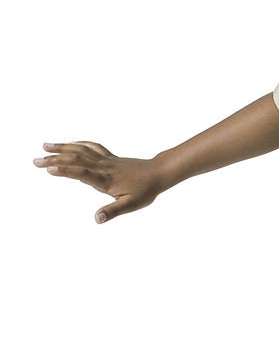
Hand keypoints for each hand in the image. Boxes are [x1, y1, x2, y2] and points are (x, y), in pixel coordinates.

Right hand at [33, 141, 164, 223]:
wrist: (159, 173)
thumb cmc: (145, 191)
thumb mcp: (131, 205)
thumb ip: (113, 211)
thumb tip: (97, 219)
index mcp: (106, 180)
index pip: (83, 174)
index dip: (66, 171)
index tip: (49, 168)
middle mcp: (103, 167)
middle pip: (76, 160)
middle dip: (55, 159)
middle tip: (35, 161)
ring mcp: (106, 160)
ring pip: (81, 150)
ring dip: (62, 147)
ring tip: (45, 146)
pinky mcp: (110, 157)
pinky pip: (92, 146)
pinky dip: (79, 143)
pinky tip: (69, 143)